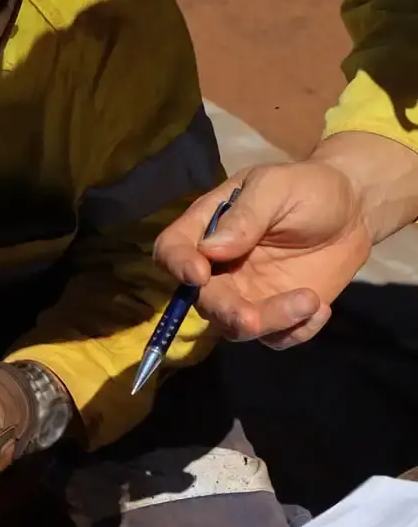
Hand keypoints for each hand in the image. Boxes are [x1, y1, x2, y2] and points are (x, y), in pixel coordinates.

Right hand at [154, 160, 372, 347]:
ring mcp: (245, 296)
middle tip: (251, 318)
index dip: (177, 265)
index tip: (199, 274)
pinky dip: (297, 331)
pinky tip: (320, 308)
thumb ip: (246, 215)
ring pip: (237, 327)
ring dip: (269, 323)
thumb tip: (210, 249)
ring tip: (310, 301)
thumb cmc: (309, 189)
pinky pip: (274, 339)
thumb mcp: (278, 187)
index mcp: (207, 230)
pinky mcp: (274, 317)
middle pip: (202, 300)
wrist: (355, 211)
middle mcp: (217, 269)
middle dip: (225, 311)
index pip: (171, 250)